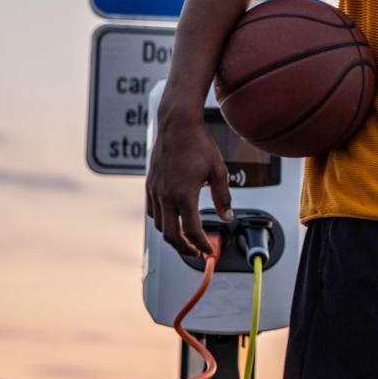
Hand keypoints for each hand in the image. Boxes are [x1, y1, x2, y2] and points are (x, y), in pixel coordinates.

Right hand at [145, 111, 231, 257]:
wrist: (177, 125)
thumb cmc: (199, 145)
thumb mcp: (219, 171)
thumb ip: (223, 197)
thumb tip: (227, 218)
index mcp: (184, 194)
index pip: (192, 230)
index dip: (202, 244)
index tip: (209, 250)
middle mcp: (166, 195)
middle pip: (170, 235)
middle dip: (184, 248)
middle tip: (196, 253)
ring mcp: (155, 190)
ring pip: (159, 224)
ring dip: (172, 236)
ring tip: (186, 239)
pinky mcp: (150, 185)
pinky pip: (152, 211)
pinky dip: (162, 221)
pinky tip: (172, 220)